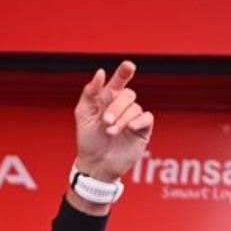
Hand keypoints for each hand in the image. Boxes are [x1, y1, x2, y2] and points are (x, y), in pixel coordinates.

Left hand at [73, 60, 153, 182]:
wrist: (96, 164)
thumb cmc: (88, 139)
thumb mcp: (83, 114)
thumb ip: (89, 93)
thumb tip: (101, 72)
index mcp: (107, 99)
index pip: (118, 81)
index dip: (124, 72)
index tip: (128, 66)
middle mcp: (122, 106)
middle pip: (127, 95)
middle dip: (116, 107)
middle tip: (106, 121)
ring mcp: (133, 117)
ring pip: (135, 108)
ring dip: (123, 119)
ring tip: (110, 131)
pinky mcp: (142, 130)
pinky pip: (147, 118)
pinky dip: (139, 121)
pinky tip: (130, 128)